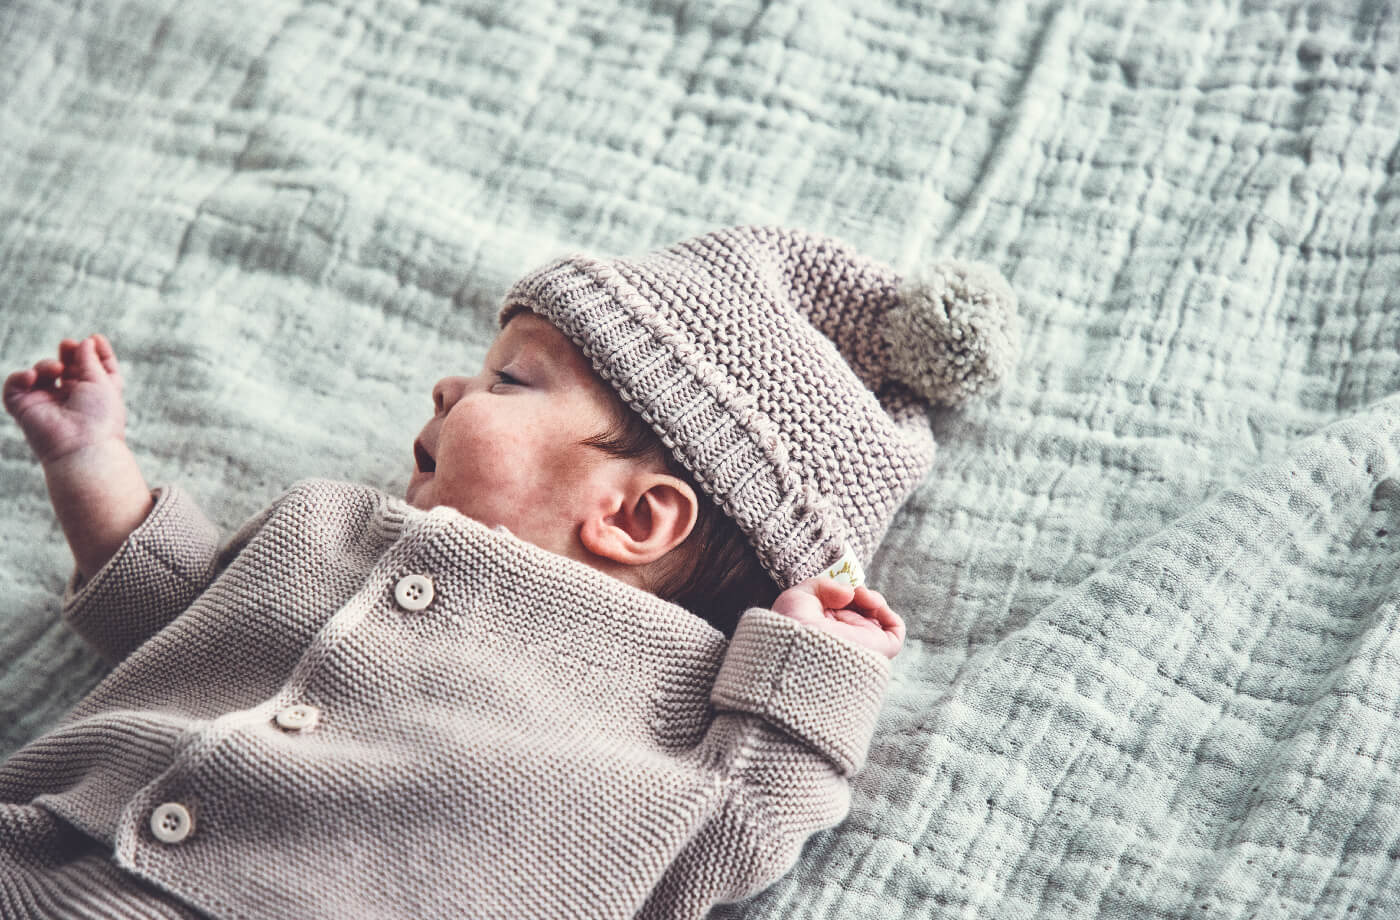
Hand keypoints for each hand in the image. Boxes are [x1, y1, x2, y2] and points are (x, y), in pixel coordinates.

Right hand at [4, 334, 128, 463]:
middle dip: (68, 352)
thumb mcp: (103, 382)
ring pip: (41, 372)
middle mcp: (71, 398)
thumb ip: (90, 359)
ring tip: (56, 369)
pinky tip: (32, 376)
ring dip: (47, 364)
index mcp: (94, 394)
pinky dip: (21, 376)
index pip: (93, 369)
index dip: (94, 352)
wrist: (81, 447)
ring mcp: (46, 403)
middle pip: (67, 367)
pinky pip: (14, 386)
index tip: (95, 337)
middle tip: (68, 345)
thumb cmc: (100, 416)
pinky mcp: (24, 409)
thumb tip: (87, 341)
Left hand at [771, 576, 905, 658]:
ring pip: (877, 619)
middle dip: (858, 595)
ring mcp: (861, 644)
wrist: (801, 652)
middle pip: (860, 611)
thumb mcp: (798, 597)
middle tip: (849, 592)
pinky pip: (895, 631)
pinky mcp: (879, 650)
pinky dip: (888, 612)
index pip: (839, 609)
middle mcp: (842, 638)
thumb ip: (822, 586)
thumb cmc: (791, 628)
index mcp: (821, 630)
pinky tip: (871, 603)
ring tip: (861, 595)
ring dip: (872, 599)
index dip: (840, 593)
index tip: (834, 589)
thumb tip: (848, 592)